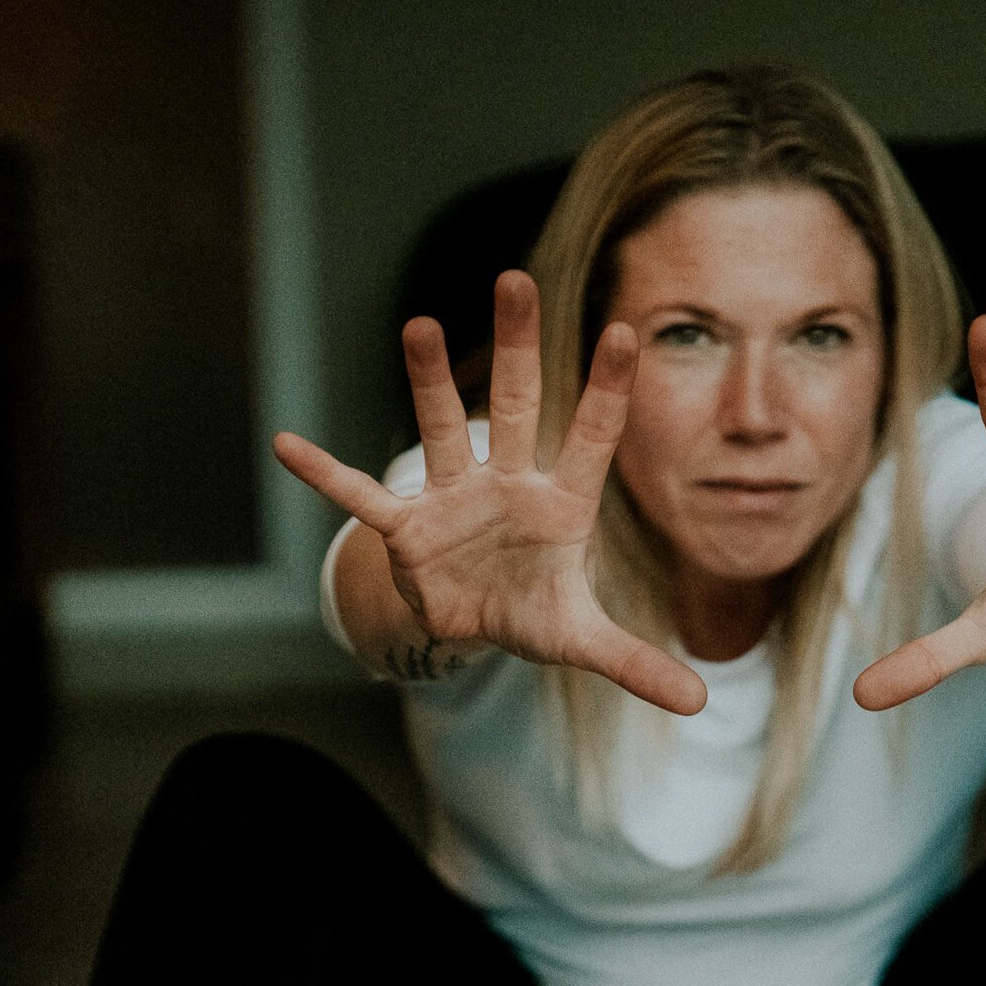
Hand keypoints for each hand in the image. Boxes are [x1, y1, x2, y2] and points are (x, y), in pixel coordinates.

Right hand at [274, 270, 707, 715]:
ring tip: (420, 325)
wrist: (472, 624)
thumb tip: (699, 703)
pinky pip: (361, 496)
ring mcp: (453, 500)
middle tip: (515, 281)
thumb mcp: (582, 641)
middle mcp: (507, 484)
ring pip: (441, 430)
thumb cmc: (532, 611)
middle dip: (517, 349)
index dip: (609, 391)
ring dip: (429, 382)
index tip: (627, 332)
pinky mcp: (407, 530)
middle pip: (515, 406)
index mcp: (560, 504)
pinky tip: (286, 444)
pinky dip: (325, 475)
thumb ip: (636, 662)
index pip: (593, 438)